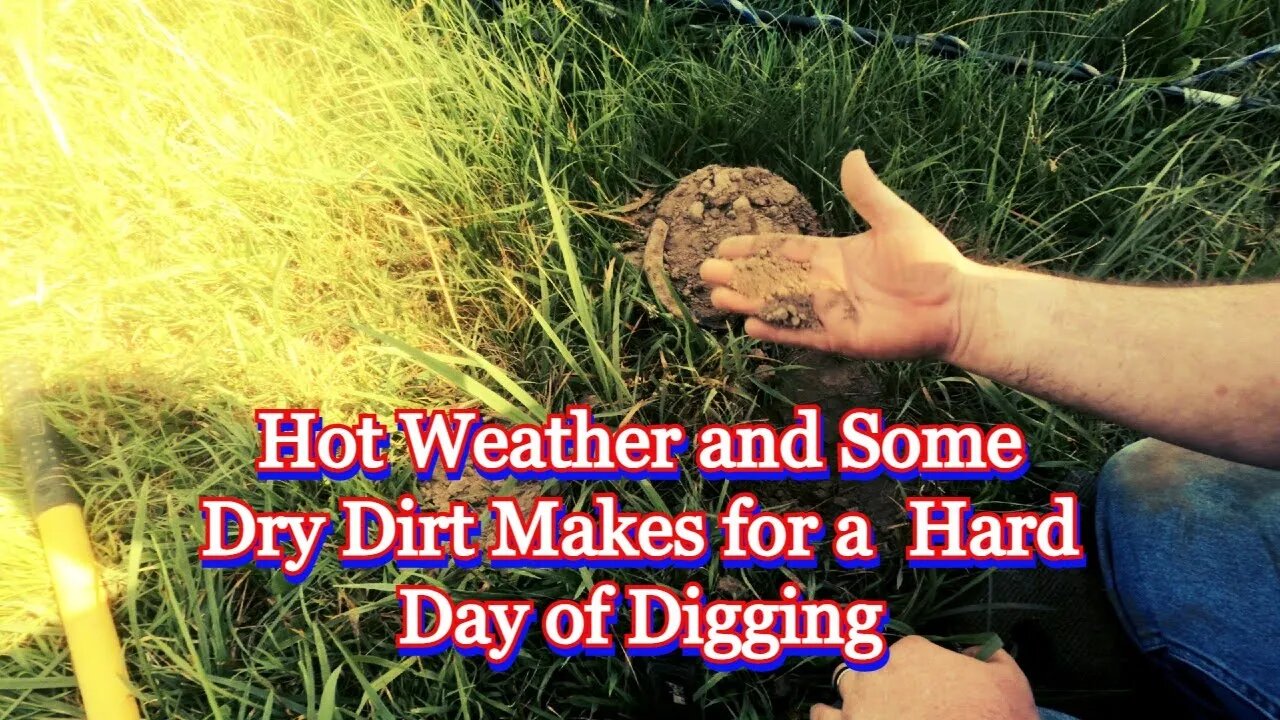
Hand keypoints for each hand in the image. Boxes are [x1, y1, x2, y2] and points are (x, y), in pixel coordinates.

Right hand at [699, 150, 978, 359]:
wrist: (954, 303)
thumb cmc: (929, 261)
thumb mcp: (893, 218)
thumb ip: (866, 193)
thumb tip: (852, 154)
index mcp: (834, 255)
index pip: (784, 250)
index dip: (754, 247)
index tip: (725, 244)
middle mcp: (827, 285)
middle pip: (772, 279)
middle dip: (739, 276)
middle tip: (705, 271)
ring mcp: (832, 313)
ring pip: (779, 306)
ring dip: (748, 302)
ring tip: (716, 298)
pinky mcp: (841, 337)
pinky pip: (802, 334)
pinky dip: (778, 331)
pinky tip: (751, 327)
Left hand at [813, 635, 1038, 719]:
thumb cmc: (992, 718)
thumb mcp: (1009, 682)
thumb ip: (990, 658)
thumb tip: (974, 653)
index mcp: (913, 652)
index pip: (907, 653)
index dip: (919, 671)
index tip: (928, 687)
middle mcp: (876, 671)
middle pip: (868, 666)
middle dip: (879, 681)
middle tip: (898, 701)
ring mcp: (856, 703)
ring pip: (841, 690)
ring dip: (850, 699)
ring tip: (861, 711)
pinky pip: (823, 718)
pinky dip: (829, 718)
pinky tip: (836, 719)